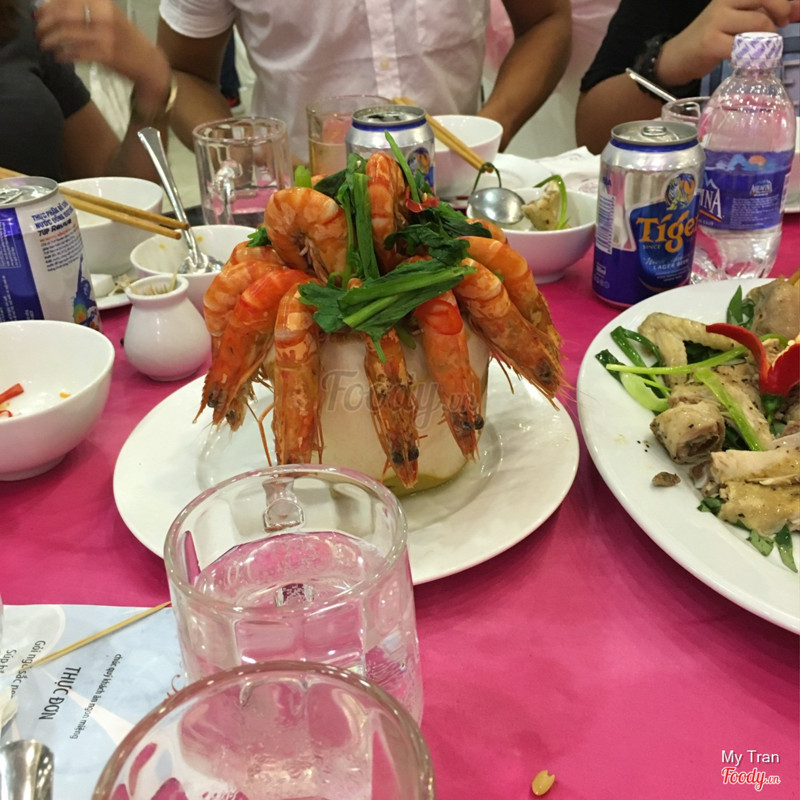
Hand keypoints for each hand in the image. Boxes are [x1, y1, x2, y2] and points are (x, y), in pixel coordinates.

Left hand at [35, 0, 171, 118]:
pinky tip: (58, 56)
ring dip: (51, 40)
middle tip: (38, 30)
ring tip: (44, 44)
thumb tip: (54, 5)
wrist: (149, 63)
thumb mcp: (109, 16)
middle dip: (46, 23)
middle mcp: (104, 17)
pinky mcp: (106, 56)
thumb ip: (86, 8)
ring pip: (67, 34)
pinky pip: (76, 53)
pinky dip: (63, 55)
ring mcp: (106, 37)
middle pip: (63, 15)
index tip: (38, 13)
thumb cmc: (126, 39)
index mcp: (103, 3)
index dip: (48, 5)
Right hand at [656, 0, 796, 86]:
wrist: (677, 58)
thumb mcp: (738, 19)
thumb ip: (766, 12)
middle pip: (765, 2)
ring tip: (757, 50)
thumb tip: (799, 10)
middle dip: (778, 18)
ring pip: (757, 24)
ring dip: (764, 40)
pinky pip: (742, 47)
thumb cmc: (710, 38)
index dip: (783, 3)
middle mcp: (724, 2)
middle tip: (775, 32)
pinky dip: (750, 57)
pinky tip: (745, 61)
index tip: (786, 18)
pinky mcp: (711, 43)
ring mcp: (717, 21)